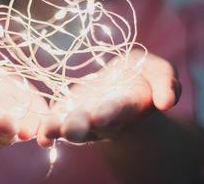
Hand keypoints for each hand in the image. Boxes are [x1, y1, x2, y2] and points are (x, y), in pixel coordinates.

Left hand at [36, 50, 180, 146]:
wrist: (120, 86)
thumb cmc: (141, 77)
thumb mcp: (158, 71)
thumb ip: (167, 83)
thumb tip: (167, 100)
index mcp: (128, 105)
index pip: (120, 110)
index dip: (111, 113)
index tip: (101, 116)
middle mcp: (104, 118)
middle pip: (92, 125)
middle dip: (81, 126)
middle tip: (70, 129)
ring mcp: (83, 118)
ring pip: (70, 126)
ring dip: (58, 129)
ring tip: (47, 132)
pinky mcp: (66, 113)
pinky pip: (54, 122)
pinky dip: (45, 128)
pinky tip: (36, 133)